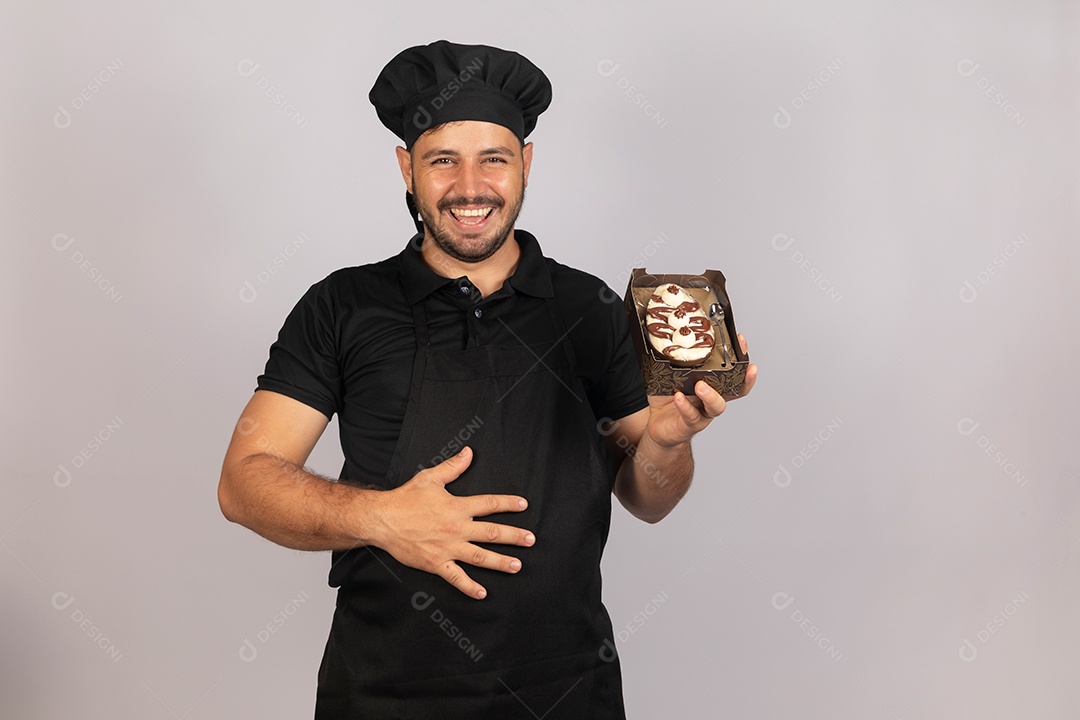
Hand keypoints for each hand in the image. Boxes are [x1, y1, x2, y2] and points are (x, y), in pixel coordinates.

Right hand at [370, 447, 533, 599]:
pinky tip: (482, 593)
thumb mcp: (430, 478)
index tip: (523, 505)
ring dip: (501, 562)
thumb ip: (453, 467)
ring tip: (517, 566)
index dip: (508, 504)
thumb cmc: (405, 498)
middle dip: (514, 537)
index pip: (489, 504)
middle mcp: (456, 528)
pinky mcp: (436, 563)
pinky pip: (456, 578)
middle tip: (530, 540)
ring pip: (480, 557)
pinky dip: (469, 587)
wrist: (382, 519)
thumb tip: (468, 452)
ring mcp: (447, 548)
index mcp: (457, 507)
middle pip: (492, 533)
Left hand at [645, 334, 757, 447]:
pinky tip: (678, 397)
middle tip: (737, 365)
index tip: (741, 342)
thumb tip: (663, 339)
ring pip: (716, 406)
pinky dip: (685, 406)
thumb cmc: (667, 399)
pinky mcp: (691, 424)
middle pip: (736, 390)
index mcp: (711, 385)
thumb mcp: (670, 377)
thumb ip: (671, 363)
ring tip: (700, 386)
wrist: (658, 426)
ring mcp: (703, 413)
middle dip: (742, 378)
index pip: (732, 372)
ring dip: (711, 395)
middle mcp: (712, 398)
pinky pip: (691, 415)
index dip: (740, 357)